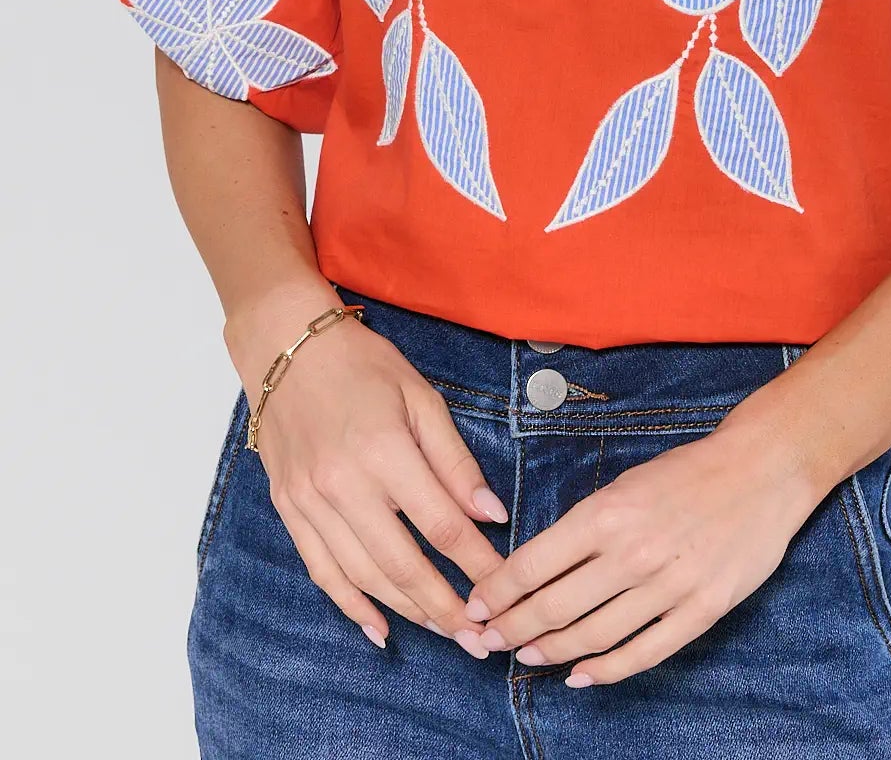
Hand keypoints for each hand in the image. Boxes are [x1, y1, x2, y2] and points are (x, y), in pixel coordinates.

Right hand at [228, 293, 508, 650]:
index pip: (442, 525)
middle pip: (402, 564)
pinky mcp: (288, 510)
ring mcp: (310, 502)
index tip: (503, 590)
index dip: (476, 564)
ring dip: (407, 611)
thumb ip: (456, 462)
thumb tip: (491, 515)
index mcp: (384, 451)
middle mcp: (343, 485)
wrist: (288, 350)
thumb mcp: (422, 399)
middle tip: (479, 639)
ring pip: (364, 576)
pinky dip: (351, 606)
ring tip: (444, 632)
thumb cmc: (364, 367)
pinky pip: (322, 571)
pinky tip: (379, 630)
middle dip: (446, 608)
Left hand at [460, 411, 819, 685]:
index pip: (533, 564)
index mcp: (608, 512)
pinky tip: (579, 675)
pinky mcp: (701, 611)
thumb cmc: (689, 472)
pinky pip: (642, 654)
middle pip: (554, 607)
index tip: (475, 607)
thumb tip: (538, 567)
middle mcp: (632, 552)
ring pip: (592, 636)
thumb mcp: (626, 483)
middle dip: (512, 628)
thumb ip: (585, 526)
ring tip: (527, 655)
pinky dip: (603, 671)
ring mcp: (668, 586)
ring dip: (550, 651)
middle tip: (488, 640)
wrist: (761, 470)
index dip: (497, 592)